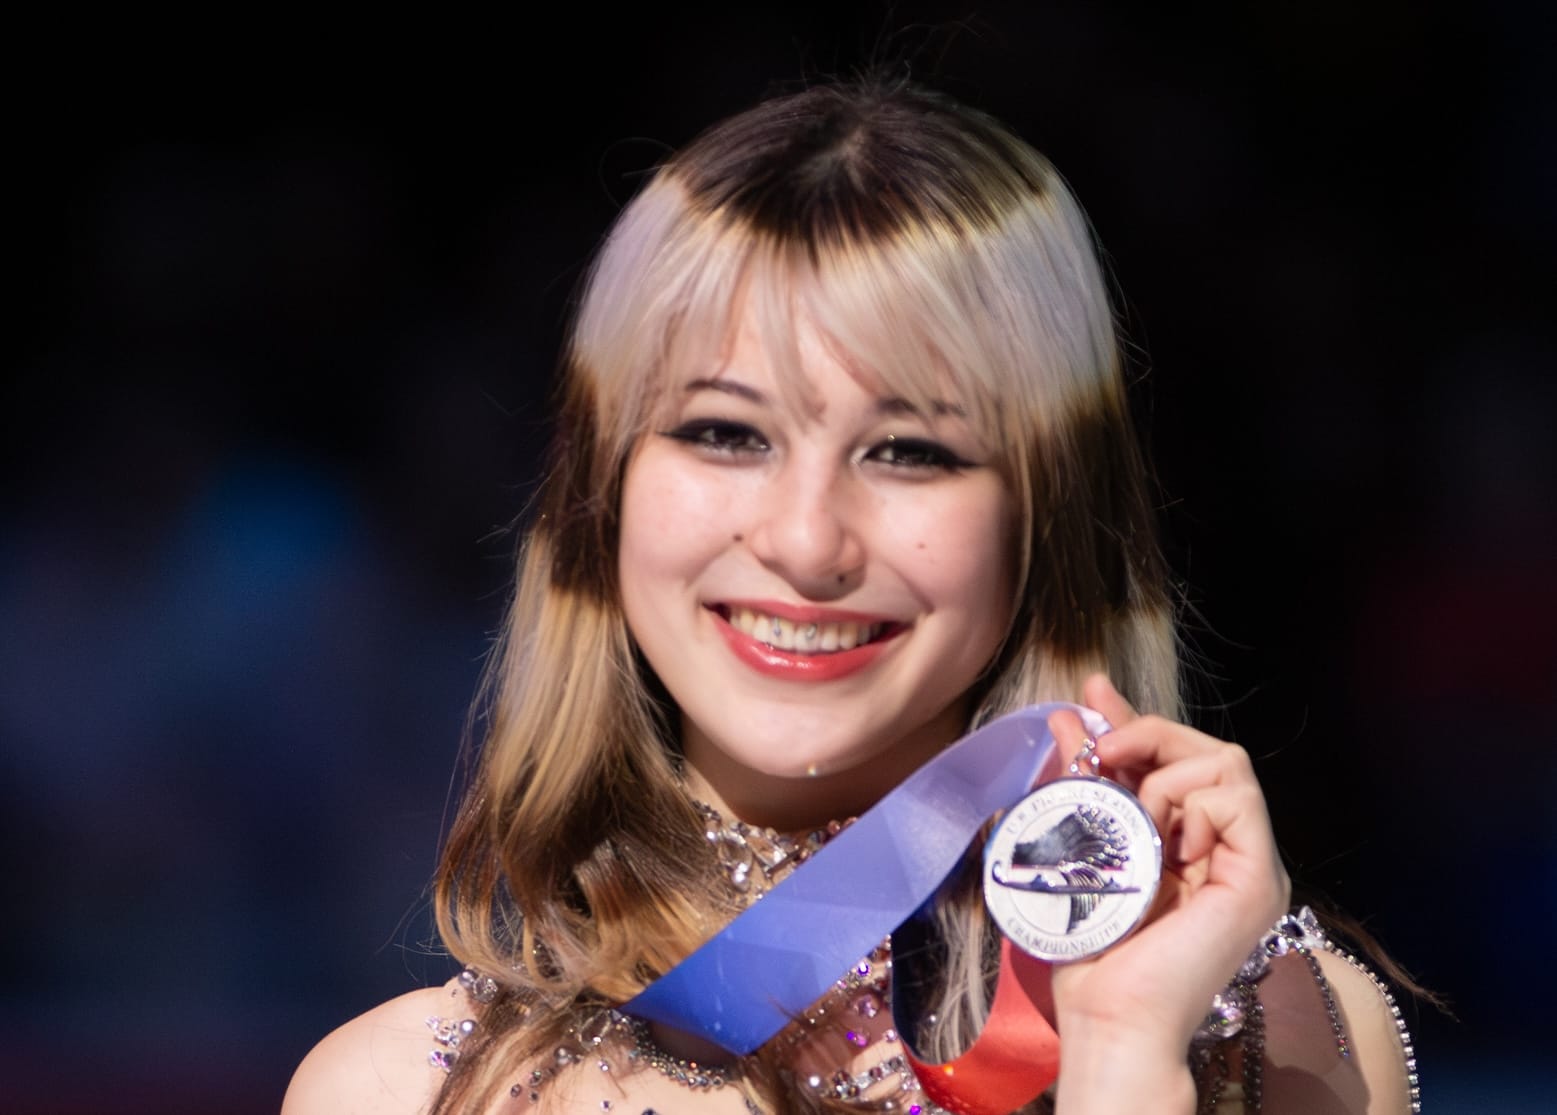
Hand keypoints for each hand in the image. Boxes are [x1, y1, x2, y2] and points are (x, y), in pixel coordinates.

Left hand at [1044, 675, 1289, 1110]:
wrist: (1108, 1013)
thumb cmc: (1091, 944)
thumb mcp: (1080, 840)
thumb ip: (1082, 781)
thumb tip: (1065, 717)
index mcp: (1191, 843)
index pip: (1175, 759)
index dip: (1134, 721)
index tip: (1091, 697)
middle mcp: (1229, 850)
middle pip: (1208, 749)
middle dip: (1148, 733)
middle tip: (1099, 751)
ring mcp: (1250, 863)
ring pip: (1227, 762)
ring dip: (1165, 774)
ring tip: (1133, 817)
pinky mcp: (1259, 877)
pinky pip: (1238, 797)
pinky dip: (1192, 803)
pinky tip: (1165, 843)